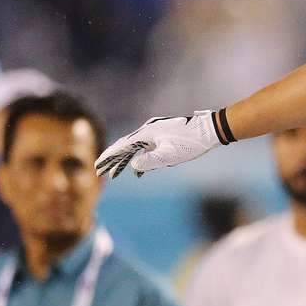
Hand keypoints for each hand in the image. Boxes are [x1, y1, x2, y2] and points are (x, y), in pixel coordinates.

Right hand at [95, 111, 221, 180]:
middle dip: (112, 161)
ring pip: (134, 149)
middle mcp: (147, 131)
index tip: (97, 166)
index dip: (109, 157)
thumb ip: (150, 162)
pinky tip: (138, 172)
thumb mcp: (170, 156)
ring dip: (124, 162)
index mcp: (146, 134)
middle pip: (125, 147)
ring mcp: (155, 133)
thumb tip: (134, 166)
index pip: (122, 147)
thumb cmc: (190, 143)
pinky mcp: (162, 136)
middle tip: (100, 173)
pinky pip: (145, 149)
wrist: (208, 130)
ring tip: (114, 175)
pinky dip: (139, 160)